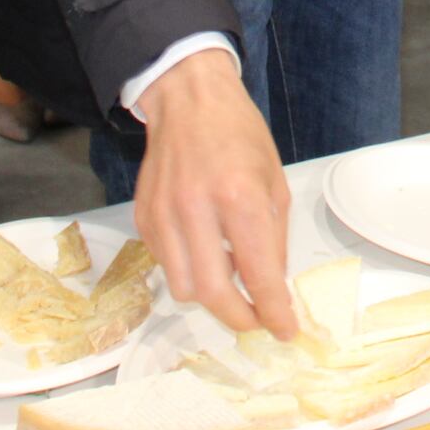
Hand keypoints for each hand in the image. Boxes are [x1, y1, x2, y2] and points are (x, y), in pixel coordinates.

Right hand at [133, 49, 297, 337]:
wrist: (188, 99)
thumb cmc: (239, 134)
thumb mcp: (275, 181)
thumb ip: (274, 237)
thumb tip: (273, 285)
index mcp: (239, 197)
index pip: (258, 273)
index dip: (274, 311)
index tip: (285, 329)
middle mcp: (196, 209)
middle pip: (212, 294)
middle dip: (239, 319)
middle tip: (257, 320)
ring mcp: (164, 215)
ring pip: (183, 287)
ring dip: (211, 296)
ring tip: (230, 275)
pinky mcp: (144, 218)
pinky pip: (166, 264)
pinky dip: (189, 269)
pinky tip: (204, 247)